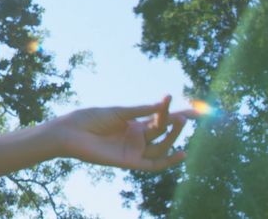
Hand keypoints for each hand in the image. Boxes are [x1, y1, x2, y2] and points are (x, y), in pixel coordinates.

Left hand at [54, 95, 197, 170]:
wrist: (71, 132)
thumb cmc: (90, 119)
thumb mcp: (118, 112)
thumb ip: (140, 110)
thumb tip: (163, 103)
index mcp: (133, 124)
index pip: (159, 119)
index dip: (176, 114)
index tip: (195, 110)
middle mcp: (136, 137)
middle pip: (162, 131)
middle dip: (174, 123)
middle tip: (184, 115)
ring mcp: (134, 150)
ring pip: (161, 145)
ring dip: (172, 135)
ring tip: (180, 121)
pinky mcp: (130, 162)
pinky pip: (154, 164)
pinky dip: (169, 161)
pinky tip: (182, 153)